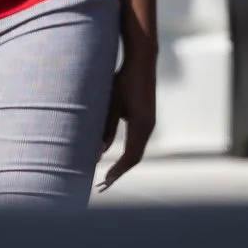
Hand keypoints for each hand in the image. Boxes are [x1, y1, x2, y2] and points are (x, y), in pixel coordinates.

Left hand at [101, 38, 156, 187]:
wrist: (141, 62)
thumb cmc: (123, 80)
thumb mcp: (110, 103)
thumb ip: (106, 128)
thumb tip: (98, 154)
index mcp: (141, 125)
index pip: (131, 156)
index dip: (117, 172)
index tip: (104, 182)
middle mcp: (148, 127)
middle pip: (135, 158)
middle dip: (119, 173)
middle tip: (103, 186)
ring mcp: (149, 123)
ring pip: (137, 151)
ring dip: (123, 165)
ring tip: (108, 177)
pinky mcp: (146, 118)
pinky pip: (138, 142)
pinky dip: (127, 154)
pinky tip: (115, 158)